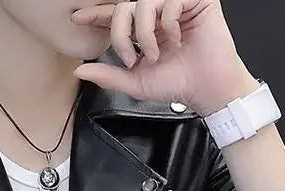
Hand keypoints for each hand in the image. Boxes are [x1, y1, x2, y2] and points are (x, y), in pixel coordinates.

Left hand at [71, 0, 259, 116]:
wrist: (206, 88)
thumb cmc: (177, 84)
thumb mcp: (135, 82)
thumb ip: (108, 75)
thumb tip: (80, 71)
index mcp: (144, 29)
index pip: (116, 15)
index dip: (97, 15)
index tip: (78, 18)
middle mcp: (157, 14)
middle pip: (125, 6)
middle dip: (121, 35)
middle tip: (132, 59)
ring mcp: (175, 4)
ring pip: (144, 2)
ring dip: (145, 32)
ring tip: (157, 53)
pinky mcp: (196, 0)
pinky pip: (169, 1)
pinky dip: (168, 24)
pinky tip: (178, 40)